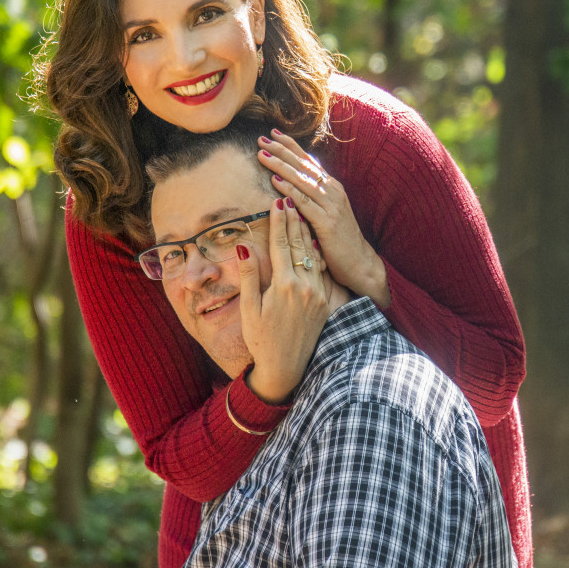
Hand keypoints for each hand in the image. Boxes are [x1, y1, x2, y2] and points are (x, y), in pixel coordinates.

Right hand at [235, 198, 334, 403]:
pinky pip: (320, 271)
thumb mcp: (249, 309)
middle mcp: (305, 287)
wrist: (286, 368)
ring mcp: (318, 294)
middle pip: (299, 245)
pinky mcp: (325, 302)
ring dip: (307, 233)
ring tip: (302, 213)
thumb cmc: (261, 340)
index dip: (279, 223)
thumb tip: (244, 248)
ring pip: (313, 256)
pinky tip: (314, 242)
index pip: (280, 246)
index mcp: (284, 286)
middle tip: (291, 199)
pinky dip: (316, 253)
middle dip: (294, 221)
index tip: (277, 203)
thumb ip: (250, 277)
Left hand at [258, 130, 391, 307]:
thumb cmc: (339, 241)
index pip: (308, 162)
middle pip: (303, 166)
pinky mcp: (327, 222)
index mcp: (332, 188)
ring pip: (302, 180)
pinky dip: (289, 189)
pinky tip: (274, 181)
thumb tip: (292, 186)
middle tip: (261, 139)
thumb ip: (312, 199)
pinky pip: (304, 202)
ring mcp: (331, 206)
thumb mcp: (327, 214)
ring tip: (262, 154)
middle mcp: (333, 192)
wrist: (360, 264)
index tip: (272, 134)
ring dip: (281, 165)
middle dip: (281, 151)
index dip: (290, 146)